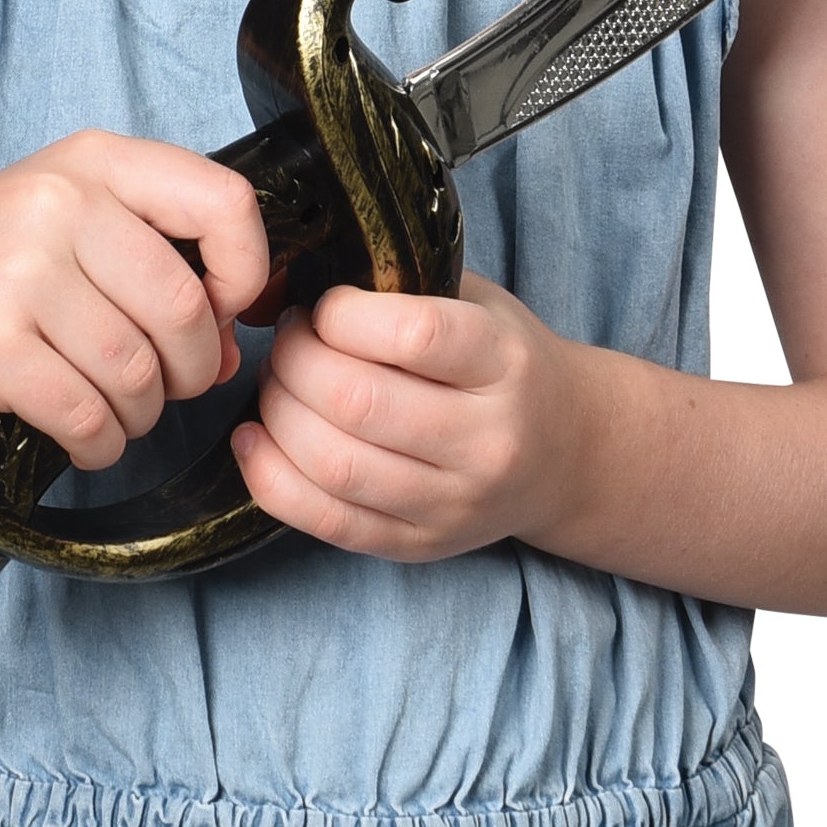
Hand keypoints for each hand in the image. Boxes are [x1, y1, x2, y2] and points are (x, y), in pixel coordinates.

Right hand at [0, 132, 272, 474]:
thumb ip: (155, 265)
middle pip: (185, 308)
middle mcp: (58, 202)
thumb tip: (231, 343)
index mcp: (92, 162)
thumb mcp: (64, 225)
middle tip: (163, 385)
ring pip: (137, 371)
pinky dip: (99, 442)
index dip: (245, 273)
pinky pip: (86, 414)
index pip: (226, 203)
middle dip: (189, 369)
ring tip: (112, 411)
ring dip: (139, 413)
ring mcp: (17, 271)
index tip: (224, 312)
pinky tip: (84, 436)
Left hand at [232, 272, 594, 561]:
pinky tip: (255, 439)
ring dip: (278, 415)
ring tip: (276, 385)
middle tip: (287, 342)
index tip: (323, 306)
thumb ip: (401, 285)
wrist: (571, 453)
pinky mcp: (420, 545)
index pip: (411, 336)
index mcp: (505, 363)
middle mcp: (488, 440)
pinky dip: (271, 479)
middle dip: (294, 362)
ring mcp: (454, 503)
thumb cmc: (505, 364)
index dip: (340, 314)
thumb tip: (284, 280)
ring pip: (334, 466)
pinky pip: (327, 521)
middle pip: (358, 402)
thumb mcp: (478, 303)